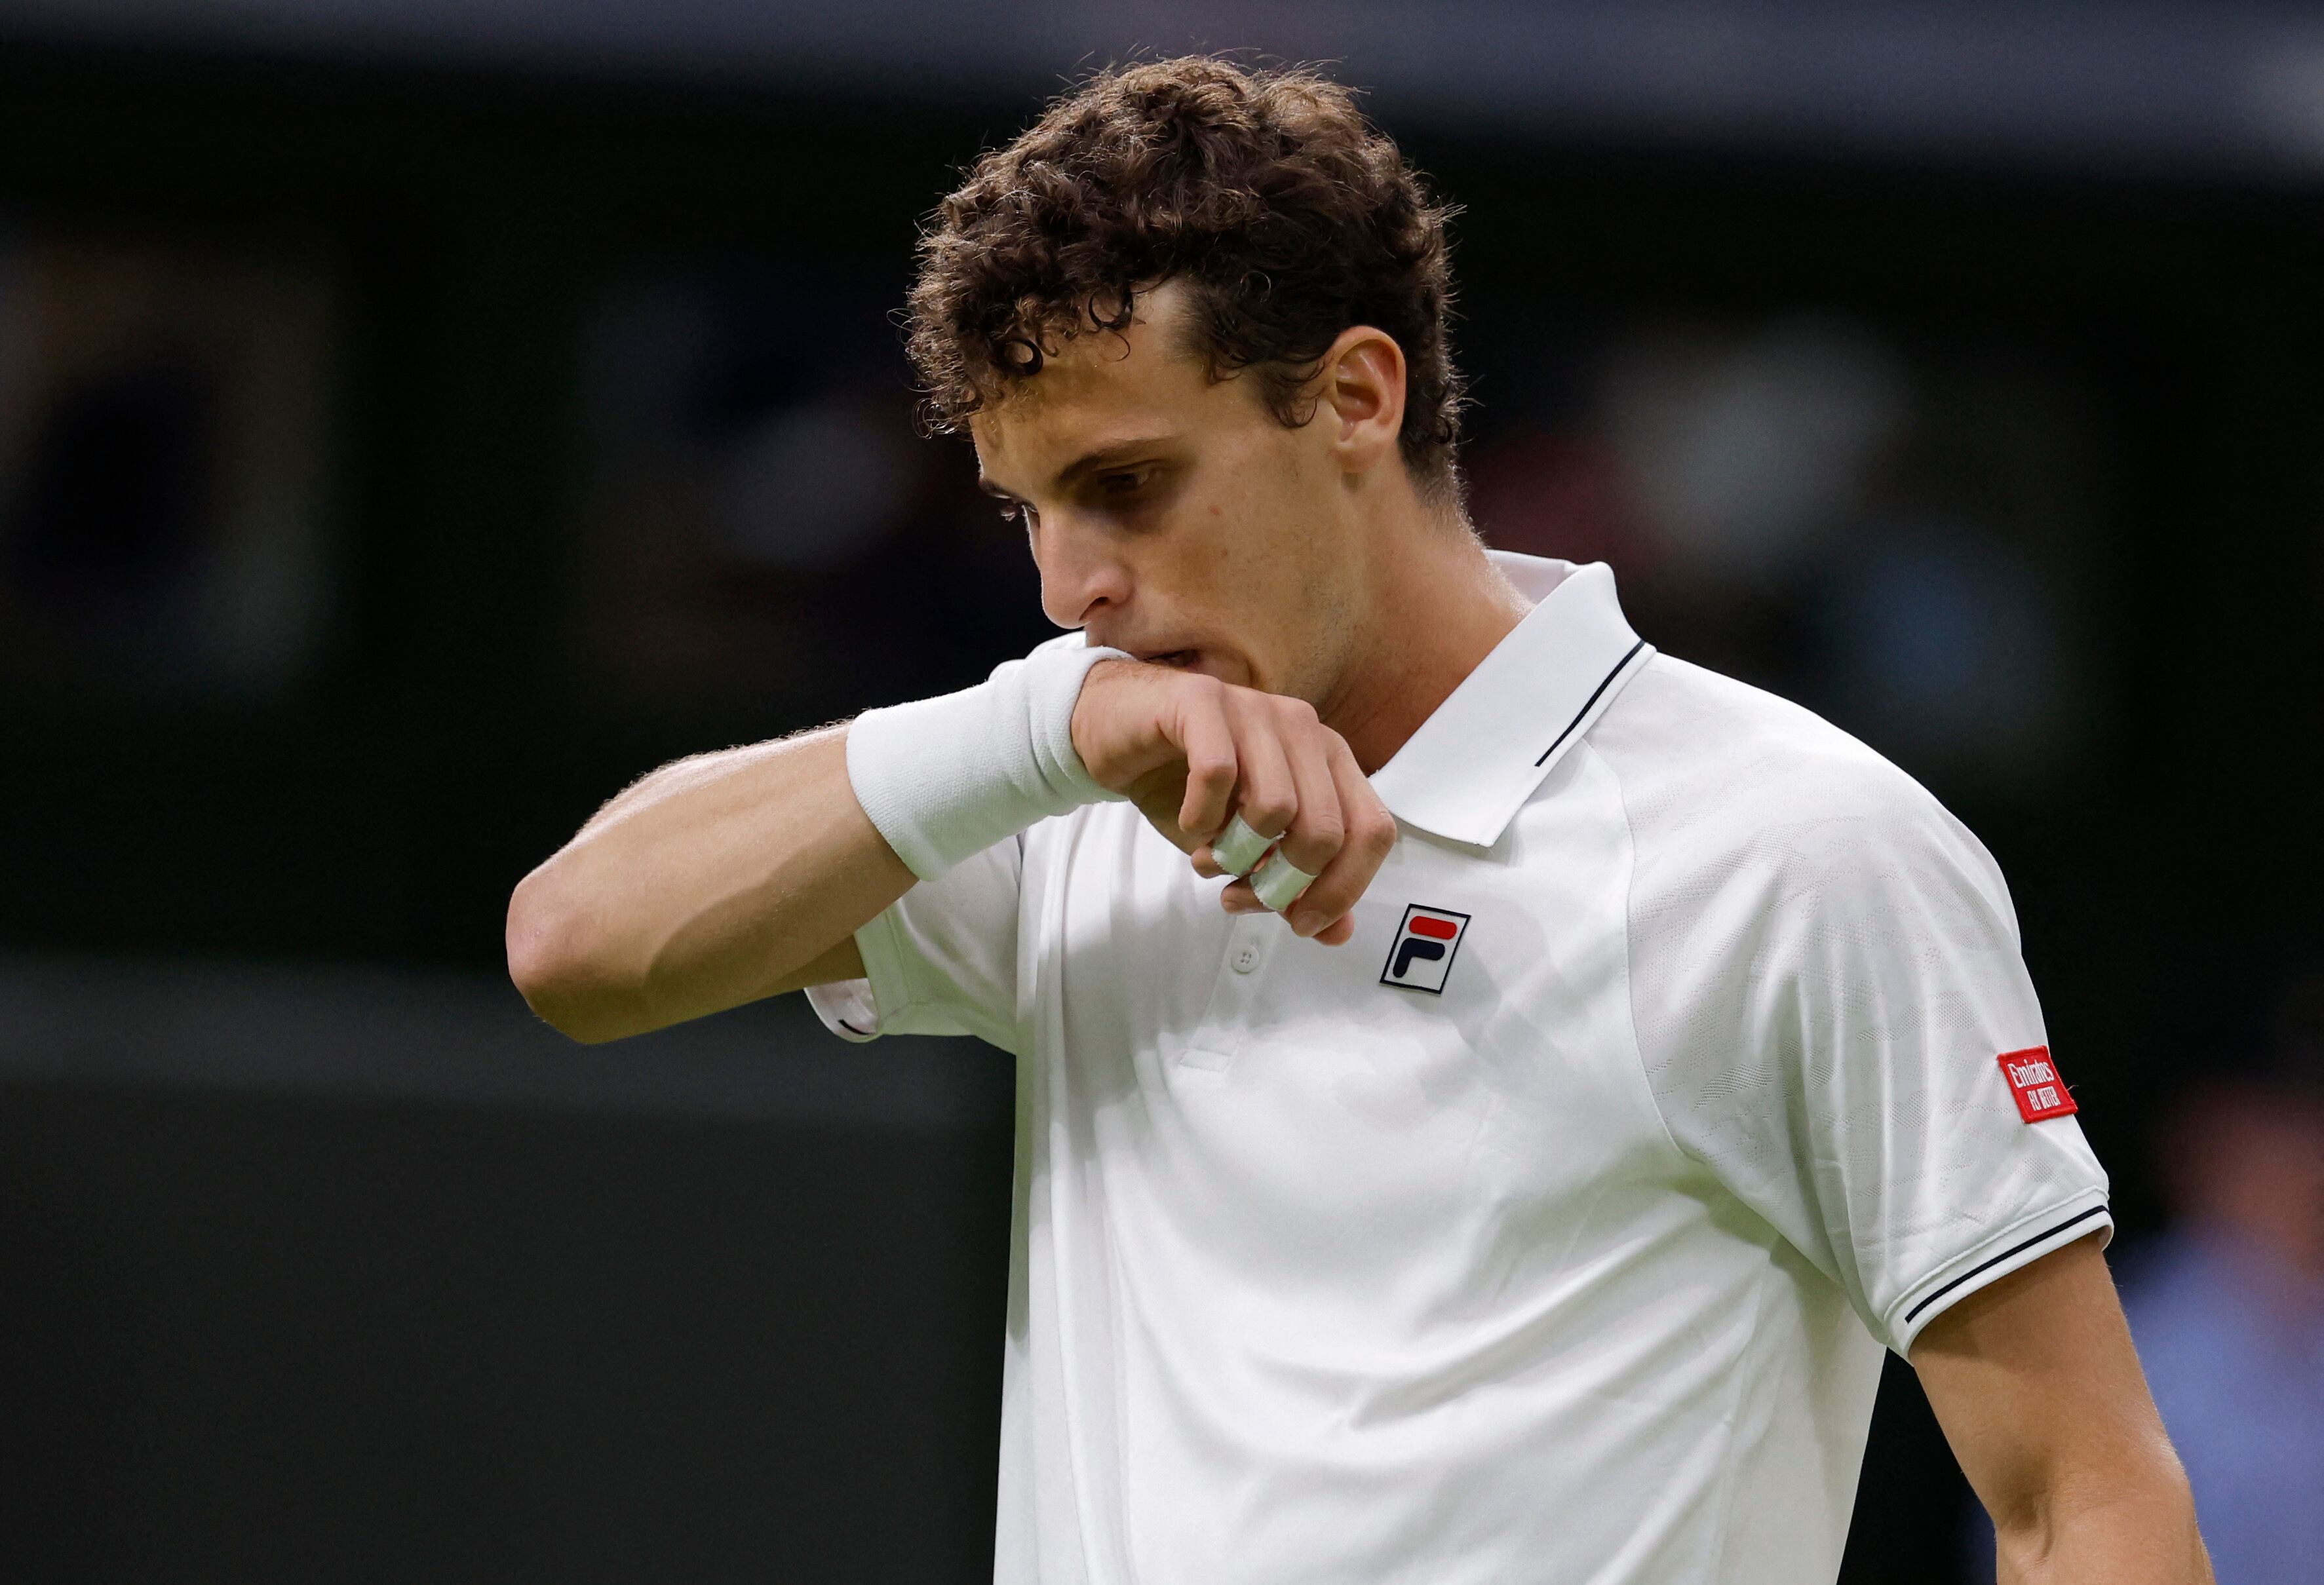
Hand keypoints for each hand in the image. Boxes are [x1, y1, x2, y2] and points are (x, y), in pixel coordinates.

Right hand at [1070, 659, 1396, 944]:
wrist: (1116, 732)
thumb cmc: (1190, 787)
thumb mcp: (1247, 847)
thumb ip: (1294, 884)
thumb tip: (1337, 933)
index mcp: (1329, 759)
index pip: (1372, 832)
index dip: (1342, 890)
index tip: (1300, 924)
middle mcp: (1303, 728)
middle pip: (1326, 830)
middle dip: (1280, 883)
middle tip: (1239, 894)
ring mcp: (1255, 708)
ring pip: (1274, 806)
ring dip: (1234, 853)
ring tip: (1208, 854)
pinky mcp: (1203, 700)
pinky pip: (1216, 773)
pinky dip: (1200, 818)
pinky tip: (1189, 821)